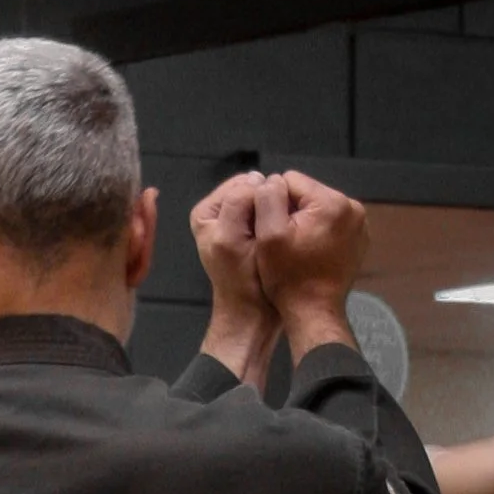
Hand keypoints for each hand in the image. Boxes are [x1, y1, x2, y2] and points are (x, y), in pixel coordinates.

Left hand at [190, 172, 279, 388]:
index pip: (243, 184)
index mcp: (206, 212)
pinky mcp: (256, 233)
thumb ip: (237, 203)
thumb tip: (255, 178)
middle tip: (277, 229)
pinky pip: (274, 213)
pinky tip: (287, 234)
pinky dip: (281, 219)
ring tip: (283, 232)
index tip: (270, 224)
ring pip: (268, 201)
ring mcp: (238, 222)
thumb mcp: (231, 240)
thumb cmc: (243, 282)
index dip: (262, 198)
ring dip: (278, 211)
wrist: (254, 315)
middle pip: (256, 190)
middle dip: (270, 204)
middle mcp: (219, 213)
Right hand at [252, 171, 367, 356]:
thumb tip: (272, 180)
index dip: (274, 203)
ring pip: (319, 208)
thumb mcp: (269, 235)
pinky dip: (319, 234)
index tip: (273, 231)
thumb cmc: (289, 277)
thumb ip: (268, 197)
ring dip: (304, 223)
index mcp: (331, 202)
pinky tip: (311, 253)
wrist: (314, 312)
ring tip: (297, 249)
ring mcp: (360, 223)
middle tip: (284, 243)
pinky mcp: (359, 238)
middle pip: (307, 193)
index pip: (291, 180)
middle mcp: (352, 207)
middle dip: (292, 212)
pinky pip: (331, 224)